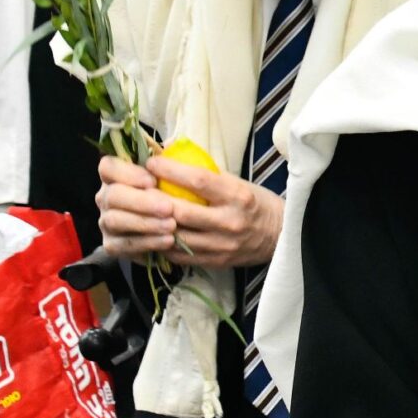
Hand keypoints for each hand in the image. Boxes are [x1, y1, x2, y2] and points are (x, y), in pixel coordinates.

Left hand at [94, 152, 282, 268]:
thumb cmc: (256, 204)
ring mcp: (222, 245)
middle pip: (182, 212)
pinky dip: (163, 244)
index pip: (199, 181)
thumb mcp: (239, 183)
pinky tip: (152, 234)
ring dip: (153, 225)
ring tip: (138, 213)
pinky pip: (181, 255)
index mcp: (238, 196)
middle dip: (153, 200)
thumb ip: (208, 176)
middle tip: (136, 189)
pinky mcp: (216, 262)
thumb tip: (173, 155)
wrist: (282, 237)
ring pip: (177, 237)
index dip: (171, 171)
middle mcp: (230, 222)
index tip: (152, 163)